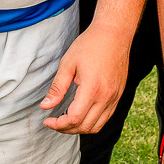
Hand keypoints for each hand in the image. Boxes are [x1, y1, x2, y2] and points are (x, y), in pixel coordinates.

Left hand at [41, 19, 130, 133]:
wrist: (114, 33)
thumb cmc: (90, 45)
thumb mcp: (68, 63)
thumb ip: (57, 87)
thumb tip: (45, 106)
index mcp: (92, 88)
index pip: (74, 119)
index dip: (58, 125)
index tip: (48, 120)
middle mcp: (106, 96)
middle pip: (85, 126)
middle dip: (66, 129)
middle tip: (54, 122)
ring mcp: (114, 97)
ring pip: (97, 126)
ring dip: (80, 128)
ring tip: (66, 120)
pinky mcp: (118, 95)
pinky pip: (106, 117)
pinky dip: (92, 122)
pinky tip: (81, 114)